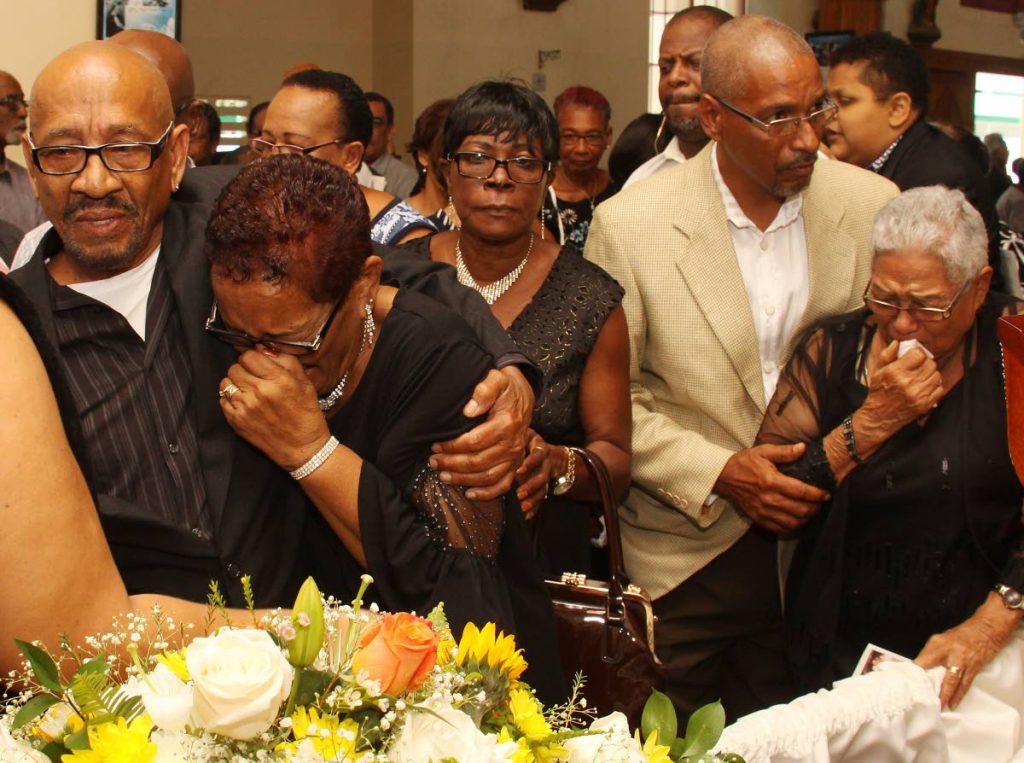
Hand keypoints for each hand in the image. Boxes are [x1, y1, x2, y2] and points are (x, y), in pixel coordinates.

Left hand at [219, 349, 329, 469]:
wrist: (302, 448)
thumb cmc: (306, 414)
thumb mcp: (305, 383)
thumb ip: (286, 361)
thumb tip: (264, 349)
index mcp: (279, 380)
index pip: (249, 356)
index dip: (253, 358)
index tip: (259, 365)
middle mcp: (260, 392)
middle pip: (235, 367)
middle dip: (244, 370)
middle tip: (255, 378)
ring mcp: (246, 407)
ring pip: (226, 382)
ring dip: (235, 383)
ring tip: (248, 390)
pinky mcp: (237, 421)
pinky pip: (222, 399)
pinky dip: (231, 399)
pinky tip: (245, 403)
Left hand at [430, 366, 533, 499]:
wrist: (522, 394)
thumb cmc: (505, 387)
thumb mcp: (497, 379)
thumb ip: (484, 391)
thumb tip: (468, 410)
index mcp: (506, 424)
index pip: (474, 442)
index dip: (452, 446)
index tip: (435, 444)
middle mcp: (512, 444)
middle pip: (477, 462)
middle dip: (452, 464)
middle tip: (433, 462)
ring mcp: (515, 457)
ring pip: (488, 477)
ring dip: (463, 480)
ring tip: (443, 476)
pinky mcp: (516, 465)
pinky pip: (503, 485)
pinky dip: (487, 494)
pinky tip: (468, 494)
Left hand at [514, 430, 563, 518]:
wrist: (550, 455)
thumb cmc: (530, 442)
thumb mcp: (527, 434)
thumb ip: (517, 433)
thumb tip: (494, 432)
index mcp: (540, 449)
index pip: (538, 456)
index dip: (530, 464)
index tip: (518, 471)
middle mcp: (545, 465)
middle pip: (541, 476)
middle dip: (530, 486)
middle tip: (518, 494)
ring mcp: (546, 479)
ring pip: (543, 490)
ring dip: (532, 499)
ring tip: (521, 507)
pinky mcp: (545, 489)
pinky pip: (542, 500)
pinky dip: (534, 509)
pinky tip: (525, 515)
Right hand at [713, 443, 829, 533]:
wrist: (723, 477)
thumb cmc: (744, 463)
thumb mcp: (763, 451)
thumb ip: (785, 451)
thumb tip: (803, 448)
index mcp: (770, 481)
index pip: (800, 491)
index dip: (817, 494)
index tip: (826, 494)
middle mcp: (767, 498)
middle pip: (799, 509)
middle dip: (815, 507)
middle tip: (821, 502)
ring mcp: (762, 511)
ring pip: (792, 522)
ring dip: (806, 518)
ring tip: (811, 511)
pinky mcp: (758, 518)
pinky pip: (780, 529)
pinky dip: (792, 527)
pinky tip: (797, 519)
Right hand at [860, 340, 942, 433]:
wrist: (879, 417)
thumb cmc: (878, 393)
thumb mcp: (878, 371)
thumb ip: (887, 355)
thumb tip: (897, 343)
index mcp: (895, 372)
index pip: (918, 354)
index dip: (917, 354)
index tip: (914, 357)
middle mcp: (908, 382)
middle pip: (930, 364)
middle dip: (925, 363)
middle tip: (918, 367)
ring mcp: (918, 394)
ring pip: (937, 375)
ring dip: (930, 374)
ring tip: (921, 377)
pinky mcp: (925, 404)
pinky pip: (940, 389)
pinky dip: (935, 386)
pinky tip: (925, 387)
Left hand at [915, 593, 1020, 708]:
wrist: (986, 629)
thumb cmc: (962, 634)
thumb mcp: (942, 639)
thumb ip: (932, 652)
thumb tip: (922, 666)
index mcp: (937, 644)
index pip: (921, 660)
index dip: (912, 672)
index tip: (905, 682)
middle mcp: (947, 652)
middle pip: (934, 672)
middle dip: (927, 686)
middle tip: (922, 698)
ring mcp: (961, 661)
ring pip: (950, 682)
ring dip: (944, 696)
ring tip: (939, 706)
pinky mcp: (973, 668)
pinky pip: (964, 685)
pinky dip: (958, 695)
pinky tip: (953, 703)